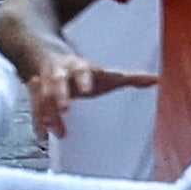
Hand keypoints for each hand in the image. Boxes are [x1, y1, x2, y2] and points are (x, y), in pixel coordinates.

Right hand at [16, 34, 150, 138]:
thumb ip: (129, 78)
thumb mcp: (103, 74)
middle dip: (60, 93)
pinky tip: (42, 135)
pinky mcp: (34, 94)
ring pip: (42, 95)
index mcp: (79, 67)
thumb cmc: (80, 71)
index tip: (88, 89)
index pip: (82, 70)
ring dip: (47, 112)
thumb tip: (157, 80)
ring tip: (56, 131)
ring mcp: (44, 83)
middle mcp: (59, 73)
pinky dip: (37, 122)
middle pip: (58, 80)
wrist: (43, 54)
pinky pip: (33, 108)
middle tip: (65, 108)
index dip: (84, 78)